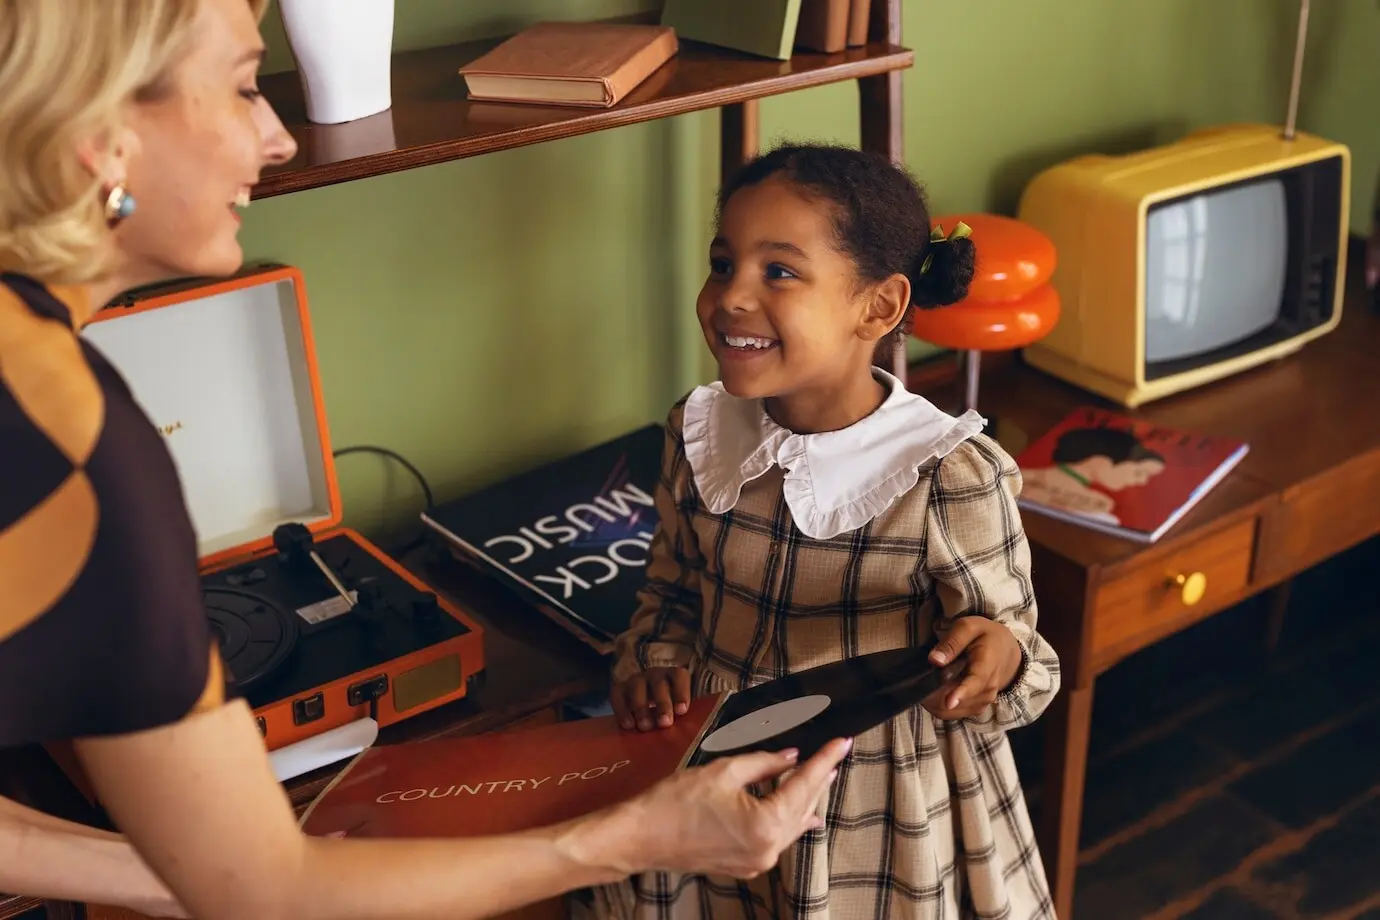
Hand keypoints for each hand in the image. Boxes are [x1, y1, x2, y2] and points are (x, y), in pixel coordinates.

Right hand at [574, 738, 851, 878]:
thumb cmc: (675, 802)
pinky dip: (789, 819)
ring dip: (806, 799)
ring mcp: (757, 861)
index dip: (824, 760)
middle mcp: (768, 848)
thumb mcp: (723, 771)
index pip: (804, 784)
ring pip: (792, 825)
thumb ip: (764, 763)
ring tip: (821, 776)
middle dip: (818, 778)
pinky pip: (778, 839)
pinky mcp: (745, 866)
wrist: (641, 838)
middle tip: (835, 754)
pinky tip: (801, 812)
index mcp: (765, 824)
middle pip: (803, 806)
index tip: (842, 742)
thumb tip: (791, 757)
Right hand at [611, 667, 690, 730]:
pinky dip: (622, 710)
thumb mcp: (679, 710)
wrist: (647, 708)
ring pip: (637, 687)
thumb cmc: (669, 710)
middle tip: (664, 723)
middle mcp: (655, 675)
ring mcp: (636, 680)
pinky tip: (628, 725)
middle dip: (662, 703)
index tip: (682, 711)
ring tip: (645, 727)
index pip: (679, 676)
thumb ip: (684, 715)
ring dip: (641, 708)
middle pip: (659, 683)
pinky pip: (617, 695)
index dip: (681, 692)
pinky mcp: (620, 689)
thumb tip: (692, 731)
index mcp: (674, 676)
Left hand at [921, 617, 1023, 720]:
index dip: (961, 694)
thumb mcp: (969, 627)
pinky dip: (938, 705)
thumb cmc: (984, 636)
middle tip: (918, 680)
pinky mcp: (977, 708)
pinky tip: (935, 689)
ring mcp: (983, 701)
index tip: (949, 702)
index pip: (975, 683)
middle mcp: (988, 688)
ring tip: (927, 681)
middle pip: (956, 702)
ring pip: (950, 711)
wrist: (1006, 651)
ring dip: (933, 700)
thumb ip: (952, 642)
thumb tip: (934, 660)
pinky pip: (952, 714)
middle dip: (933, 695)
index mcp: (987, 665)